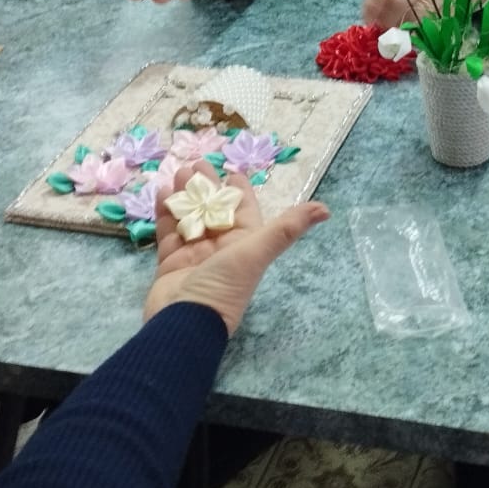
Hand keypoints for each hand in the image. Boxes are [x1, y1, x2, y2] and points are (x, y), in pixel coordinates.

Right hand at [144, 162, 329, 333]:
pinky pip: (169, 232)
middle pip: (214, 210)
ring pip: (190, 217)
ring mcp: (195, 255)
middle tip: (196, 164)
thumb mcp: (256, 253)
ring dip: (185, 195)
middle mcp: (221, 248)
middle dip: (206, 187)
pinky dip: (166, 213)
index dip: (239, 190)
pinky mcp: (170, 262)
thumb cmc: (223, 286)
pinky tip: (162, 192)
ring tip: (178, 172)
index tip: (231, 170)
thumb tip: (326, 210)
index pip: (244, 211)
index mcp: (245, 245)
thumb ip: (286, 228)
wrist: (183, 323)